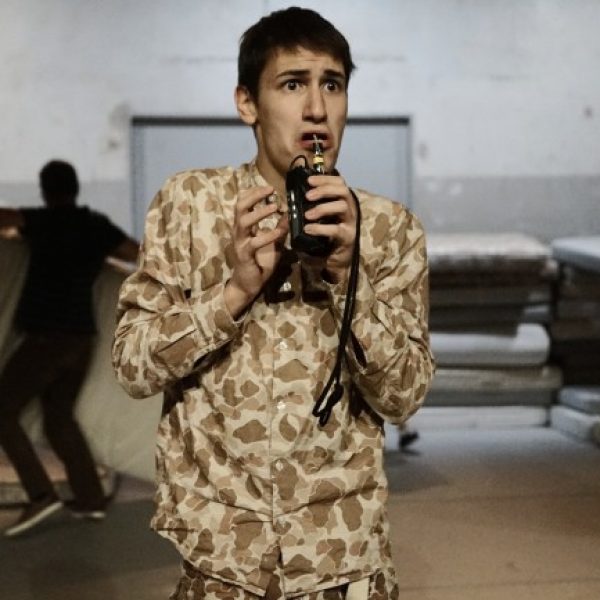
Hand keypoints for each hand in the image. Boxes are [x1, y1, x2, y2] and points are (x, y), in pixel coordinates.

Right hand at [225, 186, 287, 317]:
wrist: (249, 284)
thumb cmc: (259, 262)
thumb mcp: (273, 242)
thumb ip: (279, 228)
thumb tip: (290, 214)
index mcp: (244, 226)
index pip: (243, 202)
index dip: (253, 192)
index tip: (269, 187)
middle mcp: (239, 231)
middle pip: (240, 206)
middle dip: (254, 196)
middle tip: (270, 190)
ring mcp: (240, 242)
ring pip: (244, 222)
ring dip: (259, 212)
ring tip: (274, 207)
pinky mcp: (244, 255)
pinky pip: (254, 242)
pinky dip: (267, 235)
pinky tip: (278, 232)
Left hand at [302, 174, 356, 283]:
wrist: (336, 260)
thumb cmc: (325, 236)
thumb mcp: (319, 219)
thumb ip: (311, 208)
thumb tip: (291, 199)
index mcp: (343, 202)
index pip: (339, 182)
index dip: (325, 178)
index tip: (309, 180)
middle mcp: (350, 209)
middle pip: (343, 190)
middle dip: (324, 190)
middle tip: (308, 196)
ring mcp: (350, 223)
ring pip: (342, 206)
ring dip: (323, 208)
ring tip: (307, 215)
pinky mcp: (347, 237)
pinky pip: (336, 229)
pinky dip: (320, 228)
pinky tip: (308, 229)